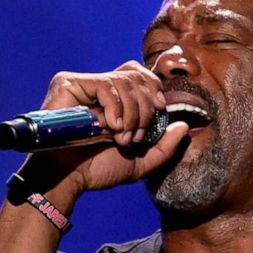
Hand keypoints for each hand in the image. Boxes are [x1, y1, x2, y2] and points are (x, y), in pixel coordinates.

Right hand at [23, 61, 190, 196]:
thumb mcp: (139, 163)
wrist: (69, 178)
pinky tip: (109, 126)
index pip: (140, 75)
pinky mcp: (68, 84)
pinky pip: (105, 84)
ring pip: (123, 81)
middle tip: (133, 136)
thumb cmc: (96, 171)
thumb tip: (183, 125)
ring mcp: (83, 84)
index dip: (153, 88)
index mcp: (114, 101)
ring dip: (131, 114)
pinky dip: (114, 107)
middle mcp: (99, 88)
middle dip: (145, 110)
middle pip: (136, 77)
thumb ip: (164, 147)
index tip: (159, 110)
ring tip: (119, 137)